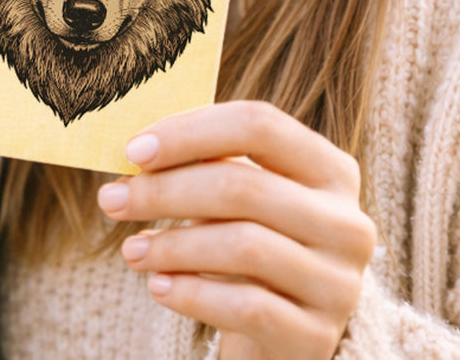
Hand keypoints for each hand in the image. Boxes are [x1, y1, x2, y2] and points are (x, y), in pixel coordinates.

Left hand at [96, 100, 374, 359]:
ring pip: (244, 246)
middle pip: (245, 185)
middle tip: (113, 199)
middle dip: (167, 190)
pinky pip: (247, 307)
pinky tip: (159, 287)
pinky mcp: (316, 335)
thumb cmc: (250, 243)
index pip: (260, 125)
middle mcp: (347, 221)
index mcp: (331, 168)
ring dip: (173, 245)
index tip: (133, 150)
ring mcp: (338, 282)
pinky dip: (193, 294)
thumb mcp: (242, 198)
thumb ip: (207, 164)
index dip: (191, 132)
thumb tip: (138, 148)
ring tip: (132, 249)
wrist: (284, 333)